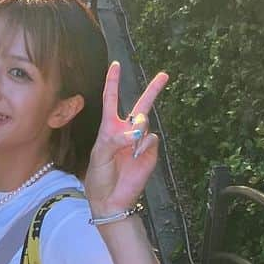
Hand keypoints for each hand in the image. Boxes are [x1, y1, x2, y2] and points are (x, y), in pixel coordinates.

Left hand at [84, 63, 167, 217]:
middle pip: (142, 105)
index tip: (116, 64)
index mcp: (109, 127)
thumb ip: (115, 139)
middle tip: (164, 75)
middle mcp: (127, 130)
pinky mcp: (150, 152)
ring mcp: (140, 141)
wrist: (111, 198)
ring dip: (136, 130)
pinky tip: (136, 156)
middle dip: (153, 90)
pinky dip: (143, 146)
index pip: (111, 99)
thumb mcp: (99, 154)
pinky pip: (150, 139)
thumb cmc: (99, 175)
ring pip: (144, 123)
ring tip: (128, 148)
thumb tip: (135, 133)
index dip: (113, 82)